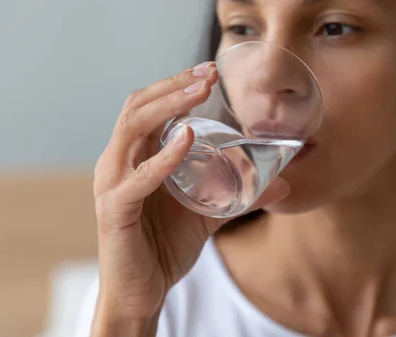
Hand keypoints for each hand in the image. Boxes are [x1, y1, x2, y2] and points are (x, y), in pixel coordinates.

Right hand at [91, 62, 289, 334]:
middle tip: (208, 74)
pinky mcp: (114, 211)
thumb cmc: (164, 247)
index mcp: (135, 158)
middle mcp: (118, 164)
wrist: (141, 292)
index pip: (148, 107)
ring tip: (198, 92)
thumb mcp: (206, 214)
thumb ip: (237, 197)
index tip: (210, 72)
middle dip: (173, 86)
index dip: (175, 85)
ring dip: (167, 106)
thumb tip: (283, 186)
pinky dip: (162, 157)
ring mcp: (112, 185)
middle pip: (137, 108)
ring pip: (131, 130)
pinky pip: (136, 179)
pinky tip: (186, 140)